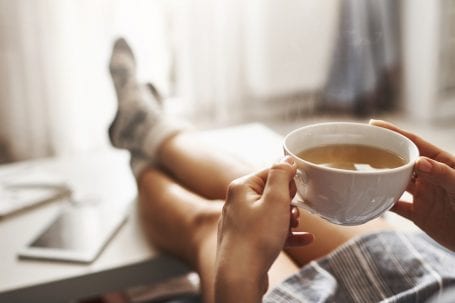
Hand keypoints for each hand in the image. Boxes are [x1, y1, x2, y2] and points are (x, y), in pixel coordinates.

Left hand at [215, 157, 312, 302]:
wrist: (240, 276)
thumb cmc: (257, 237)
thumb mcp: (275, 200)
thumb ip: (281, 176)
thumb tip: (286, 159)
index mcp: (241, 187)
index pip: (269, 173)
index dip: (287, 182)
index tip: (296, 194)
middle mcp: (236, 202)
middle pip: (270, 193)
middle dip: (288, 203)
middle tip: (294, 214)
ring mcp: (240, 222)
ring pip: (271, 214)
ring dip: (288, 219)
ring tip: (296, 227)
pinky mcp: (245, 240)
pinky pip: (268, 231)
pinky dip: (285, 234)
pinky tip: (305, 240)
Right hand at [370, 120, 454, 250]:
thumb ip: (442, 173)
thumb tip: (418, 162)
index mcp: (441, 163)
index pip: (414, 143)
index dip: (394, 132)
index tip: (374, 125)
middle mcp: (429, 176)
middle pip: (401, 160)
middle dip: (382, 153)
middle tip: (361, 148)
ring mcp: (423, 195)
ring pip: (395, 181)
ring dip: (380, 177)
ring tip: (361, 170)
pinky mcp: (419, 214)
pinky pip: (395, 206)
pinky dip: (382, 203)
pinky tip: (368, 199)